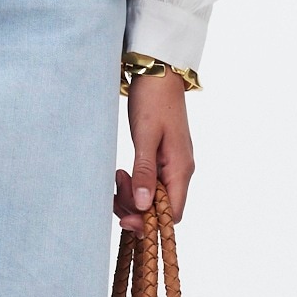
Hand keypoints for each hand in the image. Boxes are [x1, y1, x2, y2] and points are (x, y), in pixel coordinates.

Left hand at [115, 70, 193, 234]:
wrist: (159, 73)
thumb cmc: (153, 101)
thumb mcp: (145, 136)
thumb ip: (144, 172)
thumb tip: (143, 207)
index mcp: (181, 169)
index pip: (172, 214)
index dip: (149, 223)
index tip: (124, 218)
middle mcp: (180, 171)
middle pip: (161, 209)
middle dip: (135, 208)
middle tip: (115, 189)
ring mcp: (172, 165)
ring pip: (153, 197)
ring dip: (133, 196)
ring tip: (117, 176)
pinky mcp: (162, 158)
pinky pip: (150, 183)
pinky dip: (135, 184)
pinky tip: (122, 175)